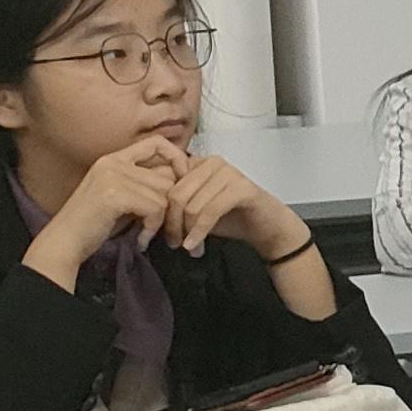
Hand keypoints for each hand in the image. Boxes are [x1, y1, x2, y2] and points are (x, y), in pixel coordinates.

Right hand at [28, 135, 189, 279]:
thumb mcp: (122, 196)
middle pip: (167, 175)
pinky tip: (141, 239)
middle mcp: (113, 162)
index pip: (158, 142)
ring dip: (162, 220)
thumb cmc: (94, 224)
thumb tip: (182, 179)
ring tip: (147, 234)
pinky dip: (153, 227)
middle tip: (161, 226)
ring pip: (165, 194)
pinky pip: (155, 207)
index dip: (177, 159)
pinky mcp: (114, 194)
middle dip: (171, 204)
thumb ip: (145, 184)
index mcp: (114, 158)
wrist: (64, 242)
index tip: (182, 184)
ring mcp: (113, 176)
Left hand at [157, 152, 306, 260]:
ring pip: (191, 205)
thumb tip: (143, 214)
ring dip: (186, 233)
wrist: (268, 227)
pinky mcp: (242, 188)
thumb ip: (175, 205)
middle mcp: (212, 162)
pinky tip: (195, 247)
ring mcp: (228, 173)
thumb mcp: (195, 209)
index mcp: (197, 162)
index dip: (158, 211)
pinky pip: (210, 212)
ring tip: (189, 248)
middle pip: (175, 195)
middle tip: (173, 244)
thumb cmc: (231, 218)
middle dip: (171, 225)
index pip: (164, 184)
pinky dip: (199, 233)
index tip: (156, 234)